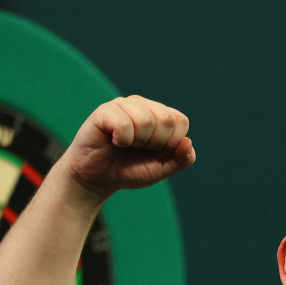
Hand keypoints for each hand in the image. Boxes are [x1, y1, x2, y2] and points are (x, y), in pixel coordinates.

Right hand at [63, 95, 194, 198]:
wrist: (98, 179)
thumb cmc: (129, 170)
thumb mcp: (161, 169)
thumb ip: (181, 159)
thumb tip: (188, 142)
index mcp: (158, 115)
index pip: (180, 121)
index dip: (171, 143)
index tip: (155, 152)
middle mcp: (142, 105)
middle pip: (166, 119)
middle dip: (156, 143)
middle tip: (139, 149)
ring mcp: (123, 105)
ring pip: (146, 120)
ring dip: (137, 142)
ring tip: (125, 145)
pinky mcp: (105, 111)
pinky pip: (124, 123)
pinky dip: (122, 140)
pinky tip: (113, 141)